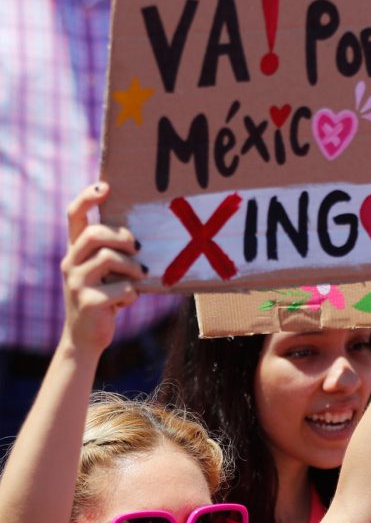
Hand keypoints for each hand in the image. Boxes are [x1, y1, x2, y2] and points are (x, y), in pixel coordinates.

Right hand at [60, 183, 145, 354]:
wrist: (87, 336)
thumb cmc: (106, 297)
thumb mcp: (108, 272)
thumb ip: (116, 253)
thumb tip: (148, 235)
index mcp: (75, 251)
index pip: (74, 216)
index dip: (87, 198)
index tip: (105, 186)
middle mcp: (69, 262)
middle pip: (94, 234)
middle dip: (121, 237)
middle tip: (138, 248)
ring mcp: (75, 282)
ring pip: (108, 259)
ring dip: (132, 267)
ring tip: (140, 276)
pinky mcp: (87, 302)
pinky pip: (121, 289)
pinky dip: (133, 293)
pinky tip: (129, 300)